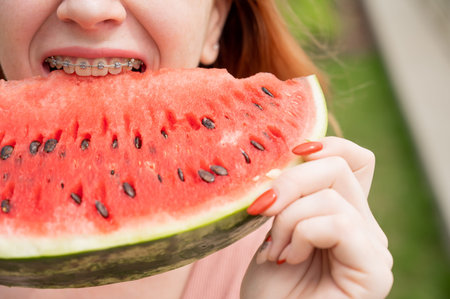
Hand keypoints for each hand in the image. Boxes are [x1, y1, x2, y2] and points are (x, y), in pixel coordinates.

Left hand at [241, 137, 392, 298]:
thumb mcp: (274, 229)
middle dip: (290, 181)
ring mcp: (372, 248)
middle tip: (261, 208)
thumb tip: (293, 155)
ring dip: (288, 219)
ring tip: (275, 250)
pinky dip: (302, 234)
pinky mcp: (374, 270)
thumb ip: (292, 196)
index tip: (293, 151)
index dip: (327, 145)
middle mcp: (364, 227)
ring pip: (331, 195)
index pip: (354, 160)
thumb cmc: (270, 288)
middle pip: (337, 168)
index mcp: (344, 214)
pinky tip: (288, 259)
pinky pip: (339, 224)